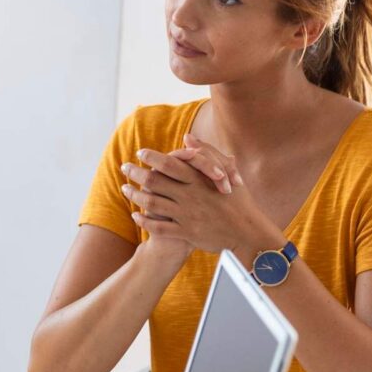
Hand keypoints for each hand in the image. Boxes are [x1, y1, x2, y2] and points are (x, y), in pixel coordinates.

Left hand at [121, 140, 267, 253]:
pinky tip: (135, 214)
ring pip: (152, 204)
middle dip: (135, 173)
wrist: (248, 233)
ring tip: (124, 188)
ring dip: (135, 195)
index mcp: (200, 180)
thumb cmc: (238, 200)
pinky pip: (158, 227)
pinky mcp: (186, 233)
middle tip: (124, 168)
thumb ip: (206, 153)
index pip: (170, 164)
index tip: (139, 153)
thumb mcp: (228, 173)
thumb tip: (187, 137)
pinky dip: (144, 220)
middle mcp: (191, 196)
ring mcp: (187, 215)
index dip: (152, 157)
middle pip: (154, 182)